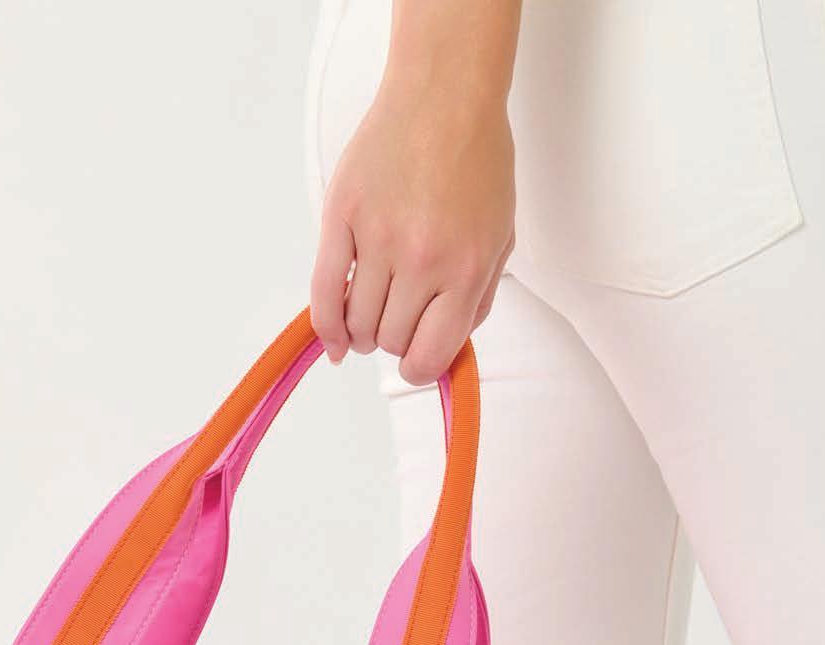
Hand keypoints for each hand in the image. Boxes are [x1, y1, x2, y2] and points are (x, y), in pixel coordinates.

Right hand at [311, 63, 515, 384]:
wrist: (444, 96)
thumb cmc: (476, 161)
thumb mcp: (500, 238)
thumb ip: (477, 298)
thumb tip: (445, 349)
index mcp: (465, 268)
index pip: (431, 353)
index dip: (419, 368)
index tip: (413, 363)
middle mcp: (421, 260)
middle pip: (390, 340)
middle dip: (392, 340)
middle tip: (395, 319)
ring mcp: (377, 239)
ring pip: (358, 323)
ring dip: (362, 331)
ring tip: (369, 313)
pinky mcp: (341, 217)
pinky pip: (324, 291)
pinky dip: (326, 325)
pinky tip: (333, 340)